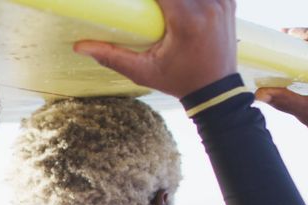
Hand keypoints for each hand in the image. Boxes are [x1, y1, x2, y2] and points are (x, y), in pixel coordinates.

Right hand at [73, 0, 237, 99]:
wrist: (215, 91)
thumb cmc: (178, 81)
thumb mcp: (143, 72)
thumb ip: (111, 57)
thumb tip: (80, 47)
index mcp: (187, 20)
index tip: (134, 0)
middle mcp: (208, 6)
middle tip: (147, 4)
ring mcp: (221, 1)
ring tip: (160, 5)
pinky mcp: (228, 2)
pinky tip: (178, 4)